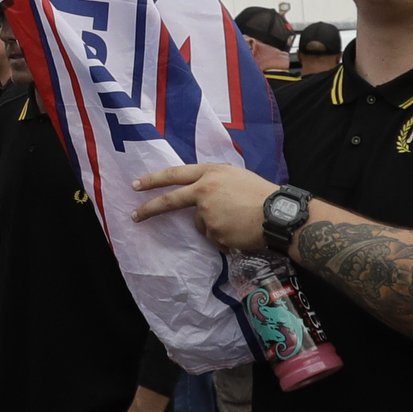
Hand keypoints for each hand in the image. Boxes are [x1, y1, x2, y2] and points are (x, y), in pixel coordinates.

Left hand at [130, 162, 273, 251]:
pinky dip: (225, 239)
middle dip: (149, 208)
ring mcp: (207, 212)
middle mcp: (204, 190)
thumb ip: (216, 182)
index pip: (175, 174)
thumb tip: (202, 195)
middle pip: (170, 200)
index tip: (137, 185)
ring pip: (201, 224)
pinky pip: (214, 238)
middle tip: (134, 216)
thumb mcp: (236, 177)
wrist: (278, 214)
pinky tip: (240, 232)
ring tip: (239, 222)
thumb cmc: (262, 195)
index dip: (154, 179)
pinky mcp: (213, 231)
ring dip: (215, 227)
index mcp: (211, 173)